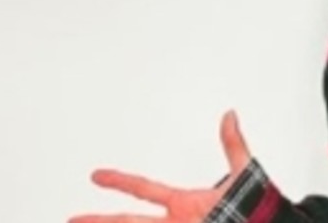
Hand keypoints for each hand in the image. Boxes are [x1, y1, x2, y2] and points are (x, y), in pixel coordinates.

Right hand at [69, 110, 251, 222]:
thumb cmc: (257, 207)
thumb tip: (230, 115)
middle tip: (71, 218)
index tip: (95, 175)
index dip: (119, 181)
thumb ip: (233, 144)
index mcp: (184, 204)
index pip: (144, 190)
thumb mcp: (243, 173)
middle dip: (99, 220)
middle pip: (128, 222)